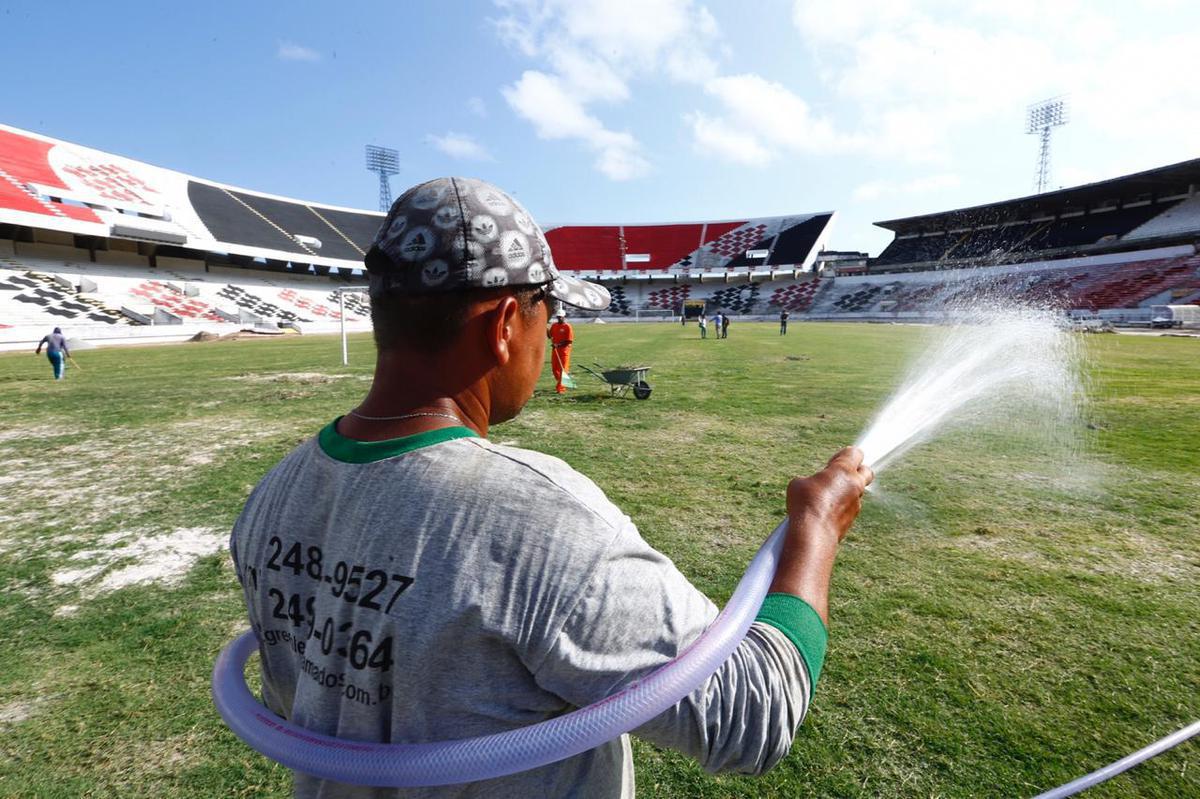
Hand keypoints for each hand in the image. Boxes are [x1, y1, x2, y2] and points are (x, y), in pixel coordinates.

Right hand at [771, 448, 872, 622]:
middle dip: (857, 470)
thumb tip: (815, 485)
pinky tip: (825, 512)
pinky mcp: (852, 519)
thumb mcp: (799, 482)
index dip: (844, 454)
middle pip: (867, 471)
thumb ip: (812, 479)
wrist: (813, 533)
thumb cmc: (805, 503)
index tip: (833, 461)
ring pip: (858, 492)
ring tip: (826, 497)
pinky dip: (842, 507)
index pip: (855, 452)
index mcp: (843, 470)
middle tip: (839, 475)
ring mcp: (856, 503)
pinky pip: (850, 508)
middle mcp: (855, 485)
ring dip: (847, 491)